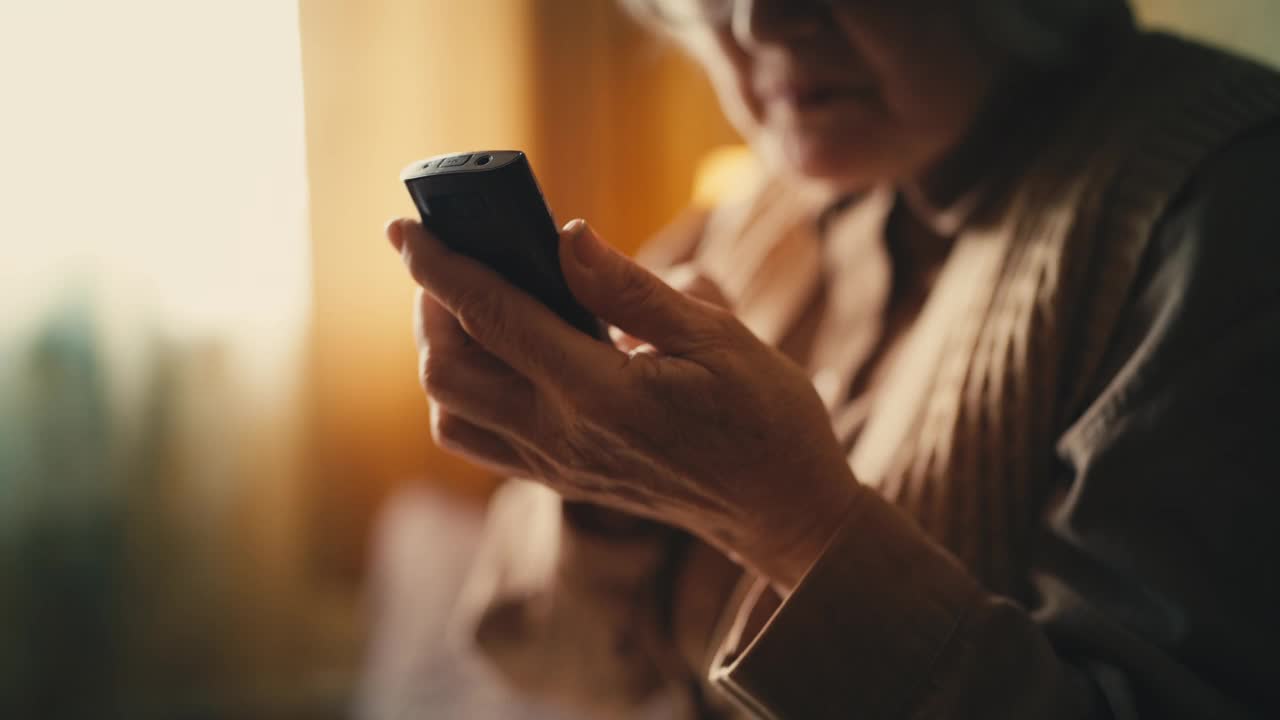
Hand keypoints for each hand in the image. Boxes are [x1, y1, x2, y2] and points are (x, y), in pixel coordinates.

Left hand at [388, 217, 861, 590]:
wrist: (782, 511)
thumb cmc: (764, 416)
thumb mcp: (719, 337)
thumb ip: (633, 290)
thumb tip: (567, 236)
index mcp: (602, 394)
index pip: (494, 318)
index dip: (441, 266)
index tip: (405, 227)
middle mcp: (564, 437)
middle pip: (448, 370)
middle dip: (431, 305)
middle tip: (454, 257)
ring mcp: (557, 467)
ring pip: (452, 411)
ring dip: (442, 352)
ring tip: (472, 305)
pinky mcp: (561, 481)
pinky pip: (480, 440)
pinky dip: (464, 393)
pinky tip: (498, 357)